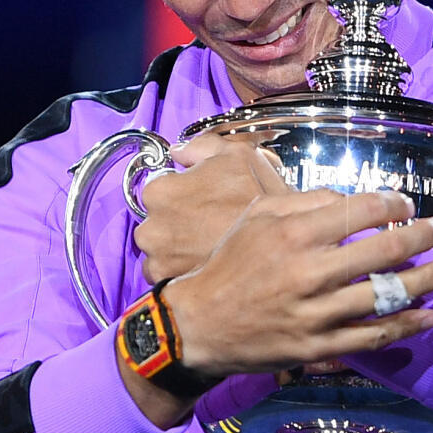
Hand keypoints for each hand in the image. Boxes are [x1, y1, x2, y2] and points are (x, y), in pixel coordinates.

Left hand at [135, 141, 288, 284]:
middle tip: (208, 224)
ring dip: (175, 249)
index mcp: (160, 192)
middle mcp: (151, 228)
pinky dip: (179, 272)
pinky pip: (164, 276)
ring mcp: (158, 259)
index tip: (200, 200)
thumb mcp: (236, 156)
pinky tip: (203, 263)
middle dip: (177, 223)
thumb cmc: (259, 202)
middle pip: (157, 221)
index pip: (160, 189)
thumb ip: (201, 147)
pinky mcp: (168, 284)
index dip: (183, 194)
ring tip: (207, 246)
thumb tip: (180, 152)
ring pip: (159, 250)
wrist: (280, 247)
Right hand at [163, 188, 432, 378]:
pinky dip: (407, 325)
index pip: (359, 210)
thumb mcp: (255, 217)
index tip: (405, 203)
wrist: (200, 322)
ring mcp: (316, 313)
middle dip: (421, 236)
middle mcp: (308, 271)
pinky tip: (428, 315)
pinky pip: (374, 336)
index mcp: (292, 233)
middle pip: (383, 250)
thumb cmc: (230, 264)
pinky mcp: (320, 346)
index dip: (392, 203)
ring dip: (424, 280)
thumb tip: (349, 200)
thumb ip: (303, 202)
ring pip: (386, 295)